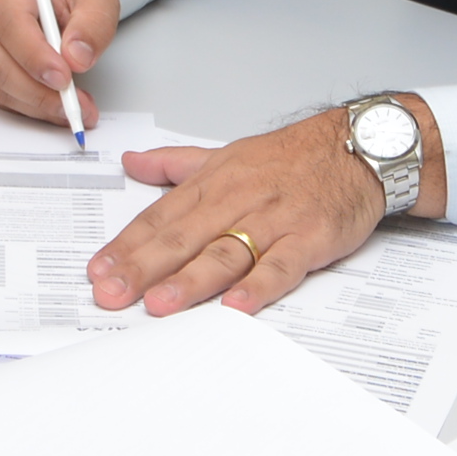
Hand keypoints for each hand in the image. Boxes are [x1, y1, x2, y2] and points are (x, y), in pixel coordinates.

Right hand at [0, 0, 117, 129]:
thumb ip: (92, 25)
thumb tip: (77, 58)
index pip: (11, 24)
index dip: (36, 58)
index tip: (63, 80)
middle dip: (37, 91)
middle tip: (72, 103)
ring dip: (32, 102)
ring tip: (68, 106)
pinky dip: (21, 103)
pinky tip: (47, 102)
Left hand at [90, 94, 446, 315]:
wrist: (358, 149)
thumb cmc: (291, 158)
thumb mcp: (228, 154)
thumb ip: (176, 164)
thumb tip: (132, 161)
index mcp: (213, 182)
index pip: (160, 217)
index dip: (127, 245)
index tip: (98, 270)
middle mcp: (238, 200)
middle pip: (183, 238)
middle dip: (143, 268)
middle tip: (111, 294)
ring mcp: (273, 220)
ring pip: (225, 252)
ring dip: (191, 280)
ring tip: (160, 304)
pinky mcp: (308, 238)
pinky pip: (281, 265)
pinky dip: (259, 285)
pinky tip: (236, 306)